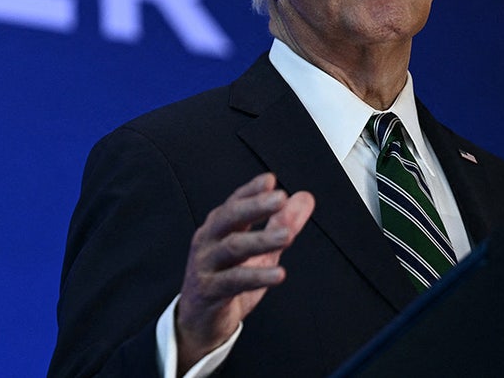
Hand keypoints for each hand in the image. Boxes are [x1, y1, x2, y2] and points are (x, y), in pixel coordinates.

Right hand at [175, 172, 314, 373]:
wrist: (199, 322)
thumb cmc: (226, 282)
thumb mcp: (259, 251)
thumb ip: (281, 223)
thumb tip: (304, 198)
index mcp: (219, 229)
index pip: (234, 203)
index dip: (251, 190)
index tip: (270, 180)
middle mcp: (209, 242)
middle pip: (229, 218)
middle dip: (254, 206)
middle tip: (279, 199)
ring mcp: (206, 265)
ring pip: (232, 247)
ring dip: (260, 239)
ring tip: (286, 235)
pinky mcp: (209, 290)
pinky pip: (234, 281)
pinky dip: (257, 276)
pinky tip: (278, 273)